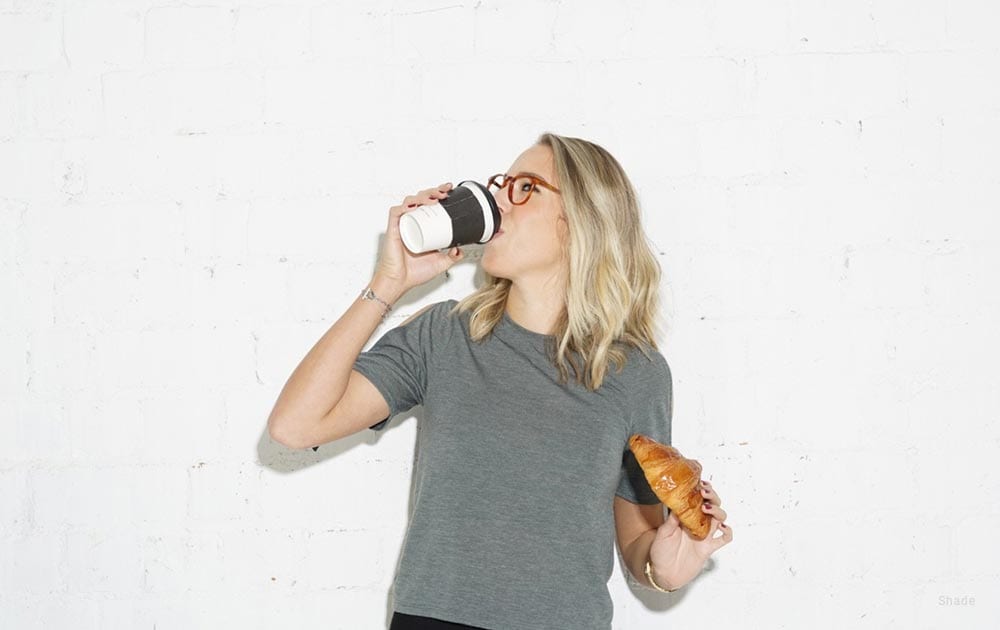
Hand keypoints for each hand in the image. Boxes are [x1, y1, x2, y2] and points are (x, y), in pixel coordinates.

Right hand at [373, 182, 464, 297]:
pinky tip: (414, 206)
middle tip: (445, 192)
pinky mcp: (393, 229)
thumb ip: (452, 257)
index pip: (428, 204)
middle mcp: (411, 222)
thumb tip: (460, 249)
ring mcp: (402, 225)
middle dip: (433, 191)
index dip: (438, 194)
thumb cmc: (413, 273)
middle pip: (420, 198)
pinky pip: (395, 212)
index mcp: (421, 227)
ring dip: (423, 196)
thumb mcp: (440, 263)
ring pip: (409, 201)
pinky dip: (404, 206)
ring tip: (435, 198)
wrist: (400, 282)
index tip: (450, 191)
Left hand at [647, 480, 732, 589]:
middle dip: (712, 497)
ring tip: (708, 508)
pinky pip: (724, 539)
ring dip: (717, 510)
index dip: (701, 490)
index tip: (700, 483)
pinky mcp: (708, 548)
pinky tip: (722, 527)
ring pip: (719, 518)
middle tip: (705, 492)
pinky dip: (727, 531)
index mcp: (685, 517)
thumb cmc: (660, 552)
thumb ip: (672, 521)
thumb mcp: (663, 533)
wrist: (663, 573)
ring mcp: (704, 536)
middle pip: (712, 505)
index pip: (697, 499)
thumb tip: (677, 505)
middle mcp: (696, 524)